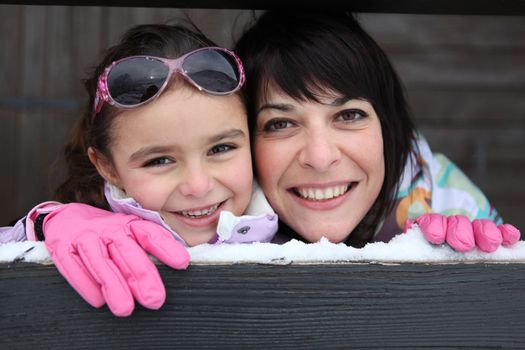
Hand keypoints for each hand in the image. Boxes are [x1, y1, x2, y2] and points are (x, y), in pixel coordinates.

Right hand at [42, 203, 189, 315]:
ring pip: (101, 263)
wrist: (66, 217)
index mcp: (128, 224)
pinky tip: (98, 301)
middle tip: (155, 299)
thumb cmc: (106, 231)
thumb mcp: (129, 230)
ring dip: (114, 286)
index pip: (150, 234)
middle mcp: (108, 229)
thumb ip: (149, 244)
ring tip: (126, 309)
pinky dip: (86, 285)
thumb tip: (180, 262)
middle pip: (127, 252)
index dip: (166, 248)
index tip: (182, 263)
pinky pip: (74, 267)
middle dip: (142, 276)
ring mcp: (85, 238)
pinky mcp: (63, 248)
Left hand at [406, 213, 520, 251]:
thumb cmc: (423, 256)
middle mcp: (451, 227)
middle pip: (457, 223)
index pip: (431, 222)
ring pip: (478, 226)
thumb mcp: (413, 249)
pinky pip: (498, 231)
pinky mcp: (488, 236)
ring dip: (484, 233)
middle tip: (463, 245)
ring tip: (489, 245)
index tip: (436, 237)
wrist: (436, 252)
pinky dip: (504, 233)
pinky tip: (509, 237)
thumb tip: (406, 231)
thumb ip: (409, 242)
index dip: (434, 227)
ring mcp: (471, 230)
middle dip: (460, 233)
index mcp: (430, 228)